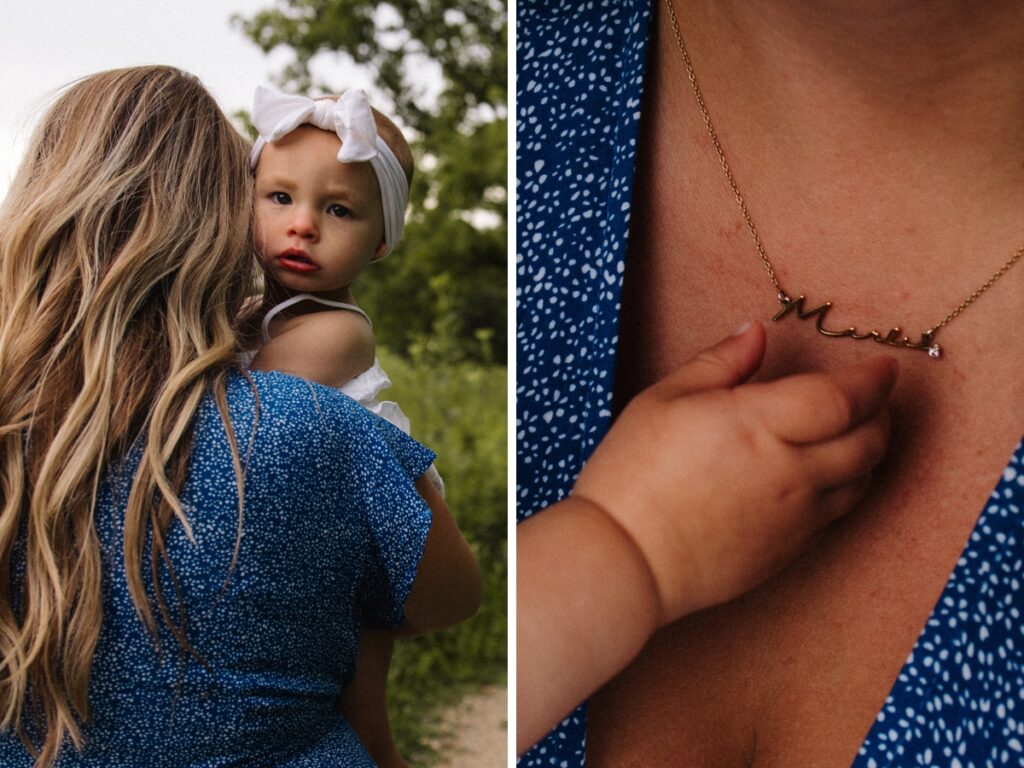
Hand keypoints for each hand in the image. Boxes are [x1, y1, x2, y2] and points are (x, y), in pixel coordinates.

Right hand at [572, 321, 896, 624]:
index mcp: (760, 424)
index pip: (844, 398)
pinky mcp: (789, 551)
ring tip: (857, 432)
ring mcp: (796, 516)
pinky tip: (826, 475)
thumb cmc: (635, 474)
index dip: (872, 379)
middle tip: (876, 397)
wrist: (628, 558)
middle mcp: (792, 471)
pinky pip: (837, 514)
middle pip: (868, 441)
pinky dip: (847, 486)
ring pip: (861, 481)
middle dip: (882, 413)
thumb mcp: (665, 399)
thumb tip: (755, 333)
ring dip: (870, 451)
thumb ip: (720, 362)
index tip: (883, 365)